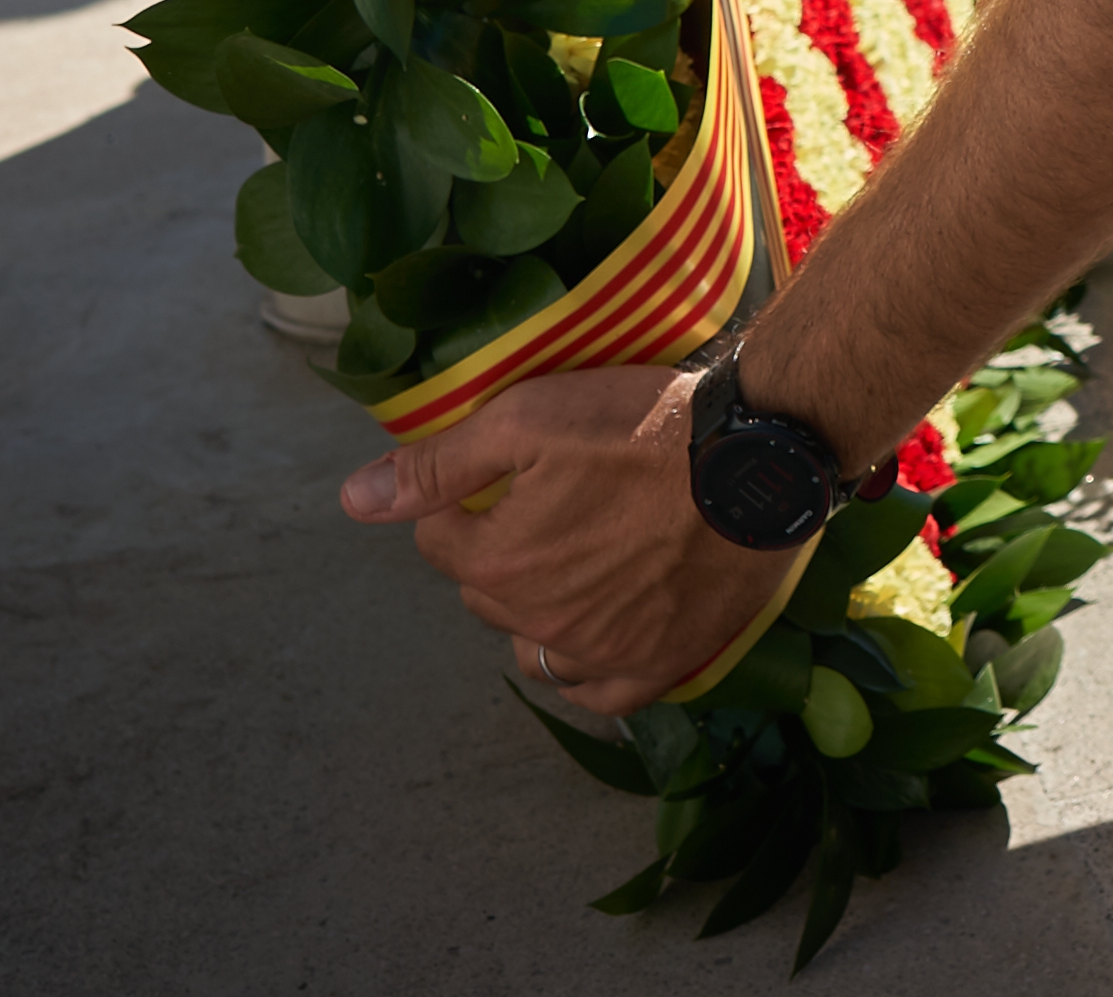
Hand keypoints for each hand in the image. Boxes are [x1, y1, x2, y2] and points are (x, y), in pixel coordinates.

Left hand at [338, 364, 800, 712]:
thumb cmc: (645, 429)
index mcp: (501, 565)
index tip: (506, 472)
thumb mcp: (530, 418)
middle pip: (486, 593)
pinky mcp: (659, 667)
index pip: (438, 540)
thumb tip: (354, 500)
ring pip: (535, 647)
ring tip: (577, 559)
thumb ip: (439, 466)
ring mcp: (603, 654)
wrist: (758, 462)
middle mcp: (542, 624)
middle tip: (551, 502)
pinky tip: (601, 627)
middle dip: (500, 552)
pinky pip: (598, 692)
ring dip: (538, 611)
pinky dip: (588, 667)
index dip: (464, 501)